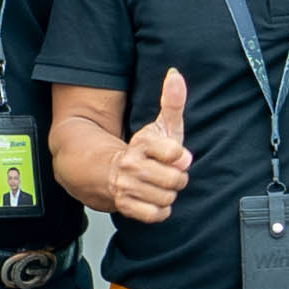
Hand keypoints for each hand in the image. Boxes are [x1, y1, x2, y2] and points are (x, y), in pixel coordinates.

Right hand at [118, 69, 193, 223]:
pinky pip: (156, 215)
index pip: (175, 153)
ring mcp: (126, 187)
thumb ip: (172, 102)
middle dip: (177, 178)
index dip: (179, 156)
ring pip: (168, 198)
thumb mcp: (160, 125)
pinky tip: (154, 199)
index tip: (172, 155)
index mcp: (142, 144)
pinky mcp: (125, 206)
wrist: (109, 171)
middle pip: (176, 180)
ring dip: (168, 194)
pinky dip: (160, 210)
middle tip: (167, 173)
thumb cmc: (145, 149)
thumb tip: (176, 74)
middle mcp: (132, 166)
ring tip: (159, 185)